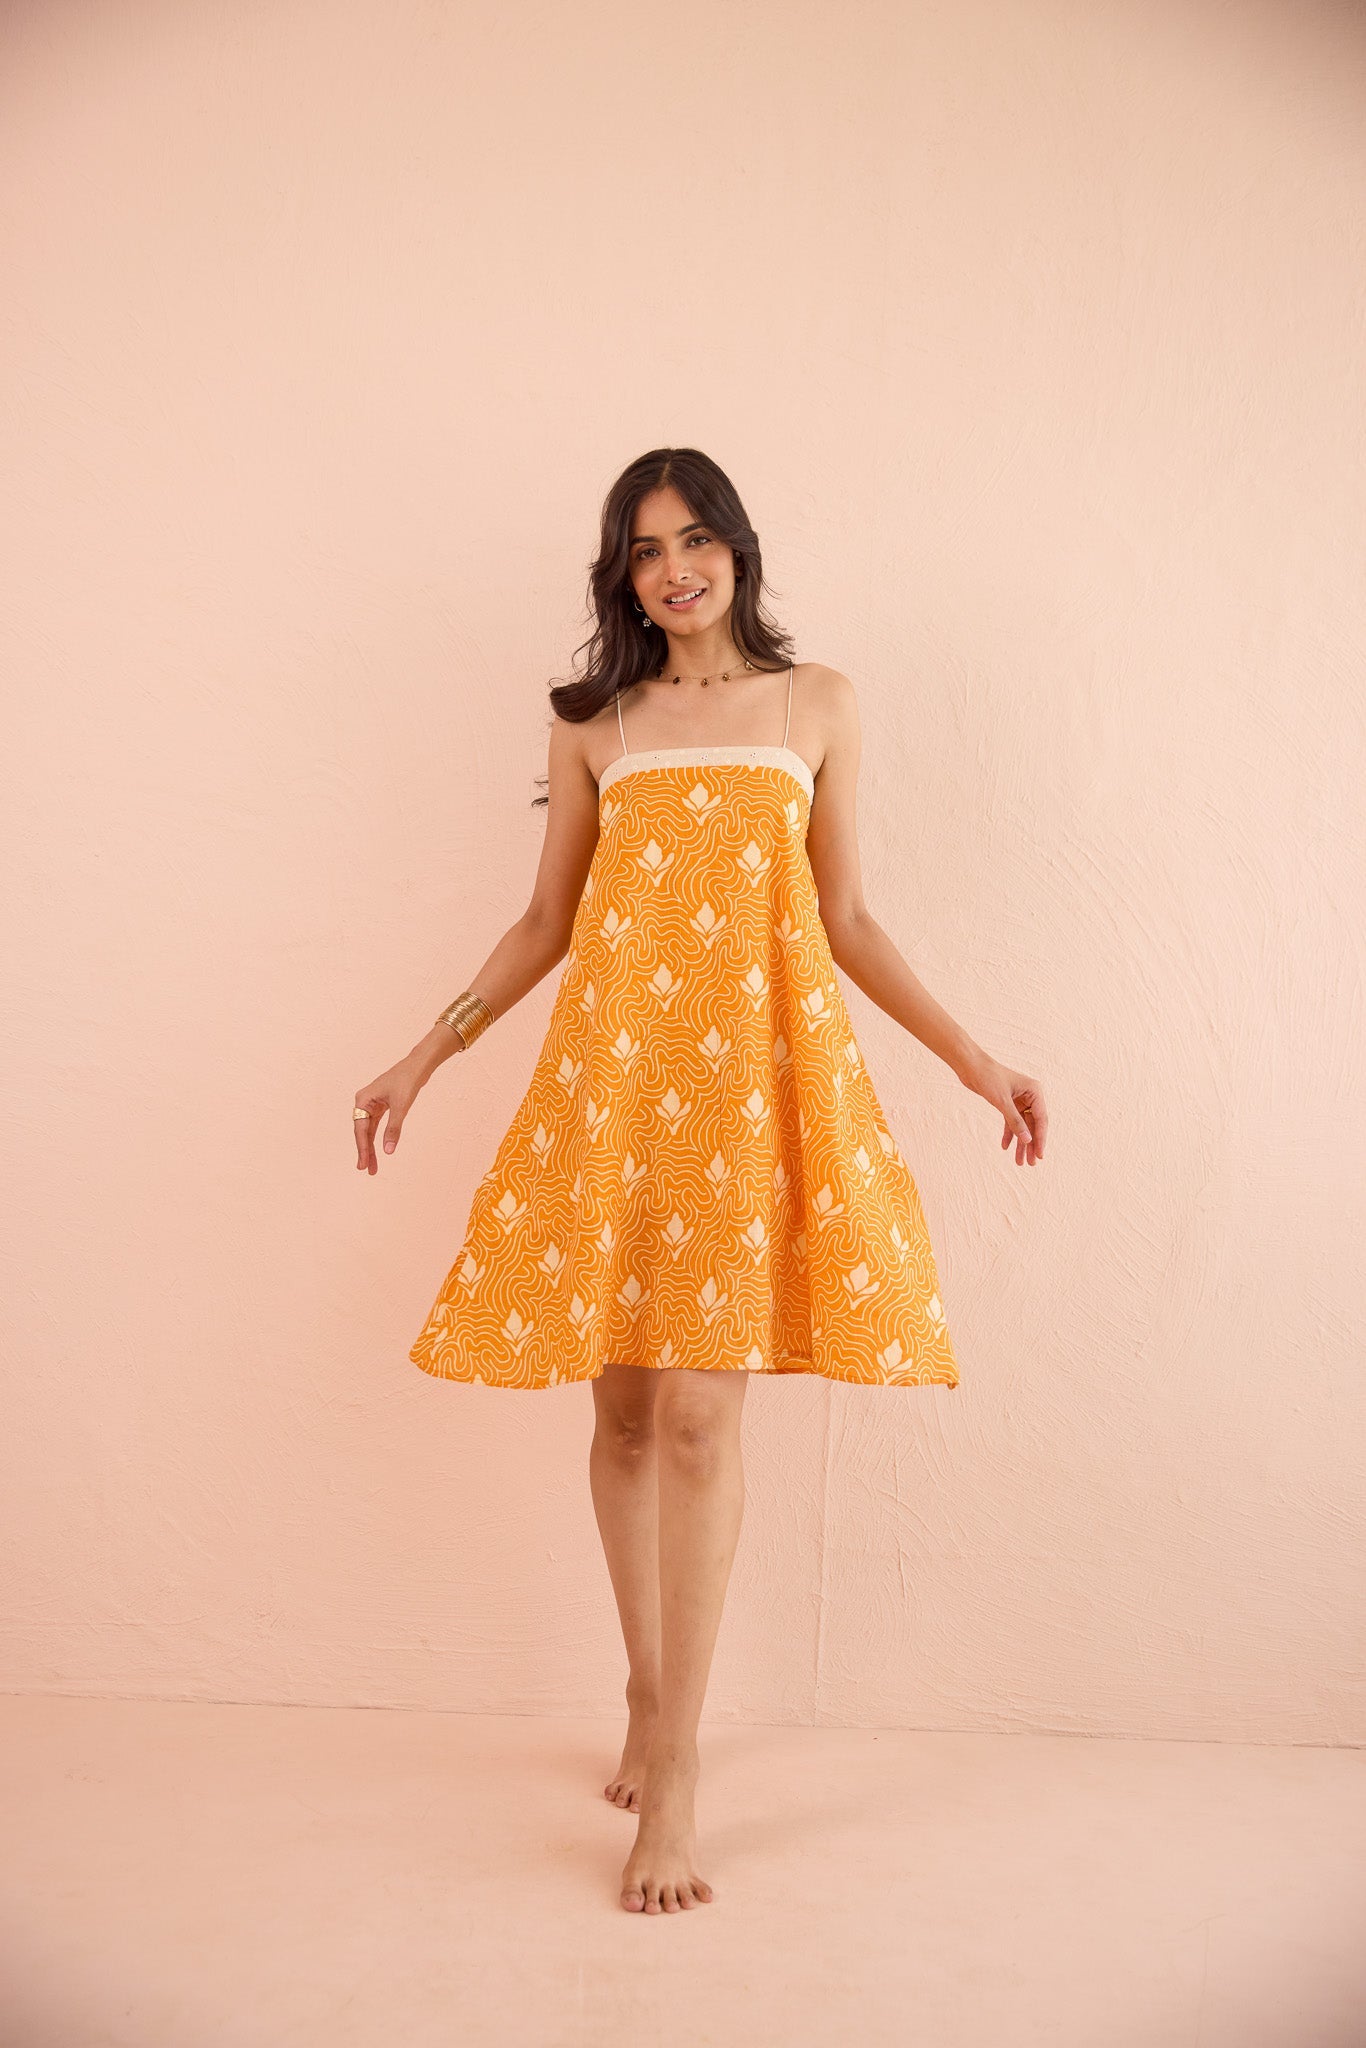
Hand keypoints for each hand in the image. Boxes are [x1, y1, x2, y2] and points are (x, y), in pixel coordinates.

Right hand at [352, 1055, 426, 1173]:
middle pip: (363, 1132)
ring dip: (372, 1147)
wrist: (418, 1065)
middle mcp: (365, 1102)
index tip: (363, 1165)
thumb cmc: (407, 1081)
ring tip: (373, 1166)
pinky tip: (379, 1149)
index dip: (362, 1149)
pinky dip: (378, 1137)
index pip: (361, 1130)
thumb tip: (388, 1150)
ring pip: (370, 1130)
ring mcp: (373, 1104)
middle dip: (366, 1151)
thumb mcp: (401, 1107)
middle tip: (367, 1170)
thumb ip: (393, 1129)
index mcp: (363, 1100)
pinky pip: (376, 1125)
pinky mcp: (382, 1105)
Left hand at [958, 1054, 1046, 1165]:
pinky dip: (1008, 1134)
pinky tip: (1005, 1147)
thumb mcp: (1002, 1102)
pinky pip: (1011, 1122)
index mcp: (1035, 1091)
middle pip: (1033, 1125)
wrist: (971, 1066)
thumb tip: (1027, 1140)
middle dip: (1031, 1145)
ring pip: (1022, 1126)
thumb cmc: (988, 1078)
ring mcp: (1019, 1099)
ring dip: (1020, 1143)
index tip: (1040, 1155)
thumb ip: (1015, 1121)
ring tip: (1019, 1162)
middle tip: (1031, 1163)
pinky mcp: (1007, 1102)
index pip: (1041, 1120)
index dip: (1040, 1139)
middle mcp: (1030, 1095)